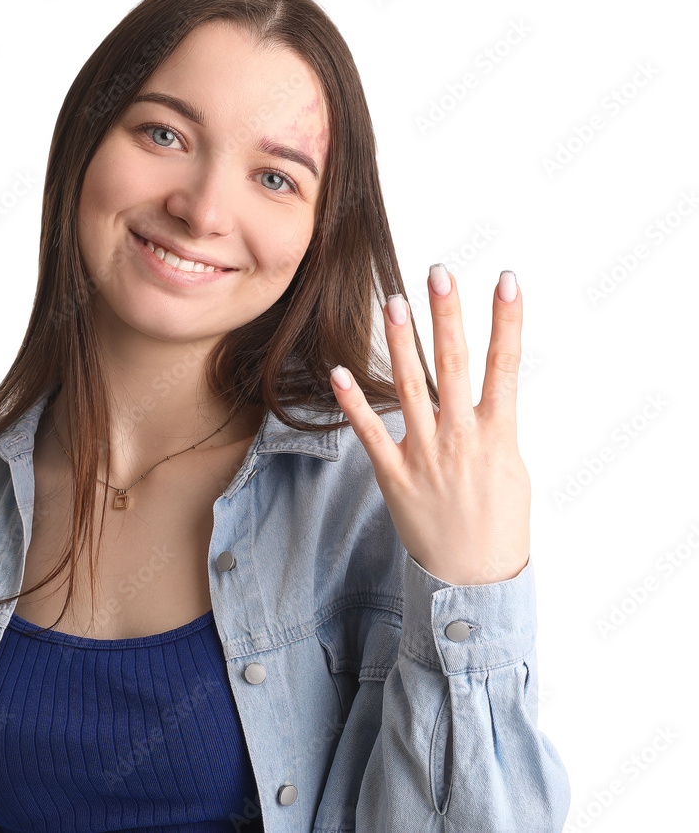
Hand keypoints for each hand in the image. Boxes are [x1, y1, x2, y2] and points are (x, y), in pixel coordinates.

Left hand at [329, 265, 529, 585]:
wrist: (475, 578)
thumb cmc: (499, 520)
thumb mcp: (512, 466)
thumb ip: (496, 423)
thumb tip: (486, 391)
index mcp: (499, 433)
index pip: (505, 365)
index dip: (507, 321)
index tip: (505, 280)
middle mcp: (461, 438)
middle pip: (454, 366)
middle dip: (447, 317)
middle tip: (438, 274)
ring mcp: (426, 455)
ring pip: (410, 389)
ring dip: (401, 343)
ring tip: (393, 301)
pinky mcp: (395, 476)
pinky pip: (371, 433)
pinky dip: (353, 403)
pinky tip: (338, 372)